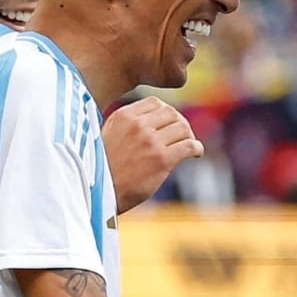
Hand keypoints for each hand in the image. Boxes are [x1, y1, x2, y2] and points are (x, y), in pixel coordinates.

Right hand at [104, 97, 203, 213]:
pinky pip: (189, 146)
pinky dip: (197, 148)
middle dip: (180, 123)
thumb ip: (126, 124)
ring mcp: (150, 141)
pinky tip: (196, 154)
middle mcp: (137, 125)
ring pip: (182, 127)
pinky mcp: (162, 159)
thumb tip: (150, 120)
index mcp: (123, 116)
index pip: (154, 103)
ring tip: (189, 145)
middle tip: (183, 135)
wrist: (99, 193)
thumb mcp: (107, 135)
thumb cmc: (103, 169)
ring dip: (189, 136)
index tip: (169, 124)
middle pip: (171, 113)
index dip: (166, 113)